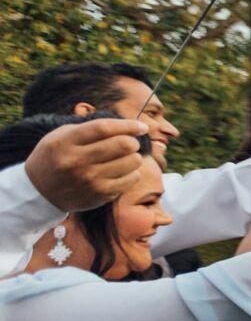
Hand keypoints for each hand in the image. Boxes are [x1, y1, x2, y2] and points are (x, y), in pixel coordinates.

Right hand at [23, 117, 149, 211]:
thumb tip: (127, 126)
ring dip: (134, 157)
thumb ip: (90, 128)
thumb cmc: (57, 156)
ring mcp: (90, 180)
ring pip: (131, 162)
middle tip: (131, 143)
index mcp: (66, 142)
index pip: (104, 128)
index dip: (127, 125)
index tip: (141, 127)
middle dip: (133, 141)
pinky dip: (133, 173)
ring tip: (126, 158)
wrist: (40, 191)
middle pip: (122, 145)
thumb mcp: (62, 136)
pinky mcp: (100, 194)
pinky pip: (131, 179)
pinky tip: (122, 171)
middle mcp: (77, 161)